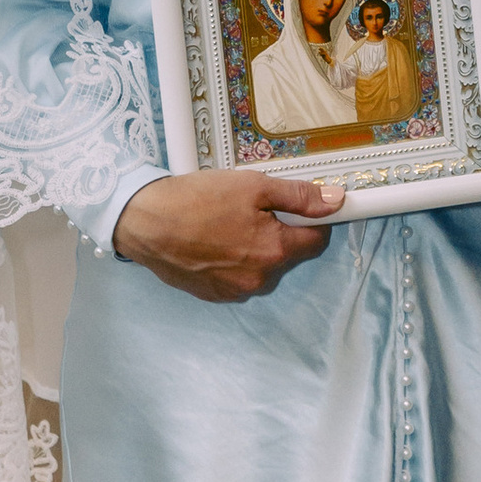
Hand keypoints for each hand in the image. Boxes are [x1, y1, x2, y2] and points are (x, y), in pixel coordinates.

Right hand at [111, 167, 344, 301]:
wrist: (145, 223)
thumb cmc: (195, 200)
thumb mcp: (253, 186)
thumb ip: (298, 196)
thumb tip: (335, 200)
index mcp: (276, 251)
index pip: (318, 240)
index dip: (312, 220)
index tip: (300, 208)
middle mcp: (261, 279)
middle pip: (288, 254)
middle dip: (278, 233)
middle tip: (250, 210)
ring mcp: (236, 292)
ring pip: (262, 268)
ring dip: (254, 249)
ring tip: (226, 225)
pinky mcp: (215, 295)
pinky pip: (238, 278)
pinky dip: (233, 262)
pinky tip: (213, 242)